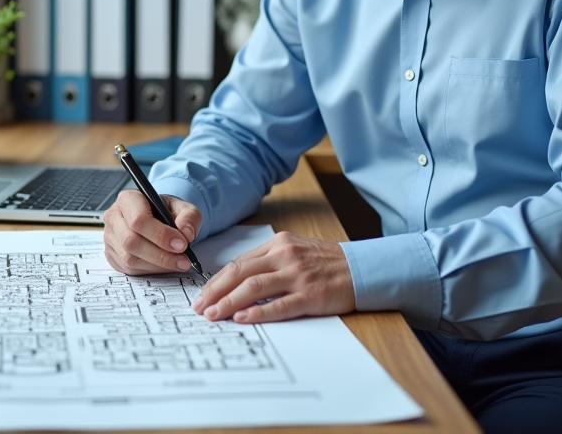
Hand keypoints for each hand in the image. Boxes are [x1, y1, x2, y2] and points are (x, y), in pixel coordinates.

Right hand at [103, 190, 202, 275]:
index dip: (161, 235)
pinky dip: (149, 270)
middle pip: (132, 242)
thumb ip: (189, 217)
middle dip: (161, 255)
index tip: (181, 244)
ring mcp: (110, 237)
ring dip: (157, 265)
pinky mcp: (111, 254)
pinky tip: (163, 265)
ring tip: (177, 263)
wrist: (157, 218)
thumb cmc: (165, 211)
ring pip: (129, 258)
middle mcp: (114, 217)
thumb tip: (186, 233)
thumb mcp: (182, 207)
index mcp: (128, 199)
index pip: (139, 219)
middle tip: (183, 260)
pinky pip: (128, 269)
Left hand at [191, 231, 354, 323]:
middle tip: (199, 308)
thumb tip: (236, 281)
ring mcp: (298, 275)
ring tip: (213, 315)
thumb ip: (268, 262)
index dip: (217, 281)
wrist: (362, 269)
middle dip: (216, 292)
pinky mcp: (311, 295)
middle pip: (241, 273)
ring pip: (254, 288)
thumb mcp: (295, 251)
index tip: (202, 296)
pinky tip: (242, 318)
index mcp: (278, 244)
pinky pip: (279, 305)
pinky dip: (258, 312)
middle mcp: (285, 256)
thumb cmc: (326, 263)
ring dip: (229, 302)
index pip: (239, 263)